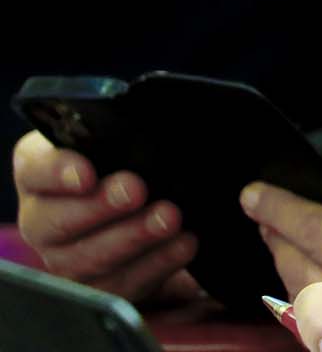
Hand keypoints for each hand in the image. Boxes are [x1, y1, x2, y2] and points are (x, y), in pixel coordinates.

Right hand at [12, 132, 202, 303]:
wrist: (148, 206)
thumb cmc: (129, 163)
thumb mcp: (122, 144)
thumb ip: (124, 141)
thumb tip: (150, 142)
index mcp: (41, 174)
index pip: (34, 170)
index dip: (56, 172)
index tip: (86, 173)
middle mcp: (43, 219)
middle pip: (55, 222)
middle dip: (99, 207)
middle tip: (135, 191)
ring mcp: (64, 258)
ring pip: (85, 259)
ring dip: (133, 238)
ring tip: (169, 219)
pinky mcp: (96, 287)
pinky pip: (118, 285)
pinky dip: (154, 264)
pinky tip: (182, 245)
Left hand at [242, 183, 321, 298]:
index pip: (320, 232)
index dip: (282, 210)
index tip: (255, 193)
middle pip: (302, 271)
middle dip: (278, 239)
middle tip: (264, 212)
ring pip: (306, 299)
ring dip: (287, 265)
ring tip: (282, 236)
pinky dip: (308, 290)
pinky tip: (307, 268)